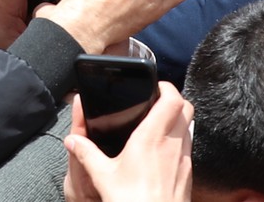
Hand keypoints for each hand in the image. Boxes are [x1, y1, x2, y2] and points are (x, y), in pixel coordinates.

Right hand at [64, 83, 193, 201]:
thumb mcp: (102, 176)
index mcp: (152, 138)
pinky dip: (179, 142)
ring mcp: (184, 159)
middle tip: (157, 102)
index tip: (155, 86)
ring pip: (190, 127)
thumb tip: (73, 141)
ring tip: (158, 126)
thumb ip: (87, 154)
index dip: (167, 87)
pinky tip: (162, 153)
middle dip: (174, 100)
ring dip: (178, 120)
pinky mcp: (188, 174)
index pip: (172, 99)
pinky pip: (188, 148)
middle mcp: (173, 145)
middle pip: (187, 108)